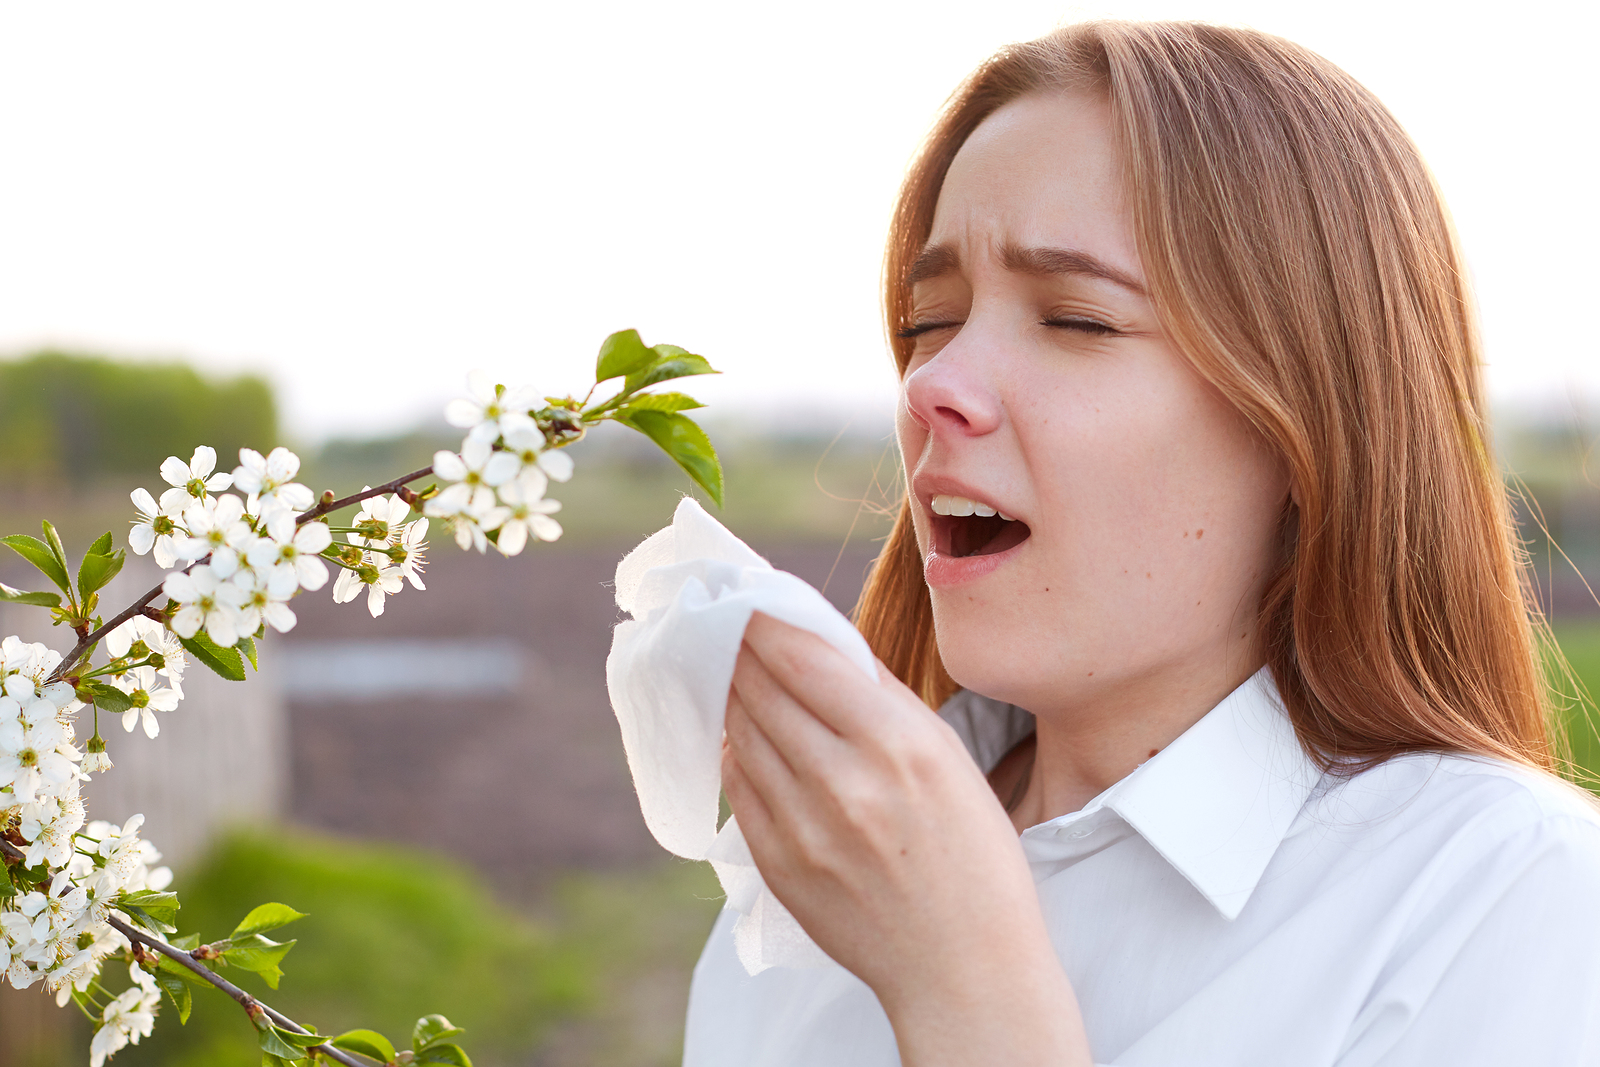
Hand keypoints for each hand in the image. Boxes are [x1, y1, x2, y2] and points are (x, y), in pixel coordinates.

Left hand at [721, 613, 1091, 1064]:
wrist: (964, 966)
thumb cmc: (972, 854)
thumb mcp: (947, 757)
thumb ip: (883, 699)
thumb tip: (823, 643)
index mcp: (895, 742)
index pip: (801, 655)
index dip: (762, 618)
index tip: (744, 594)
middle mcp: (841, 780)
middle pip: (760, 687)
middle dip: (737, 647)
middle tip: (721, 619)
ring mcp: (802, 826)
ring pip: (741, 731)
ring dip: (731, 693)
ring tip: (728, 668)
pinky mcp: (778, 864)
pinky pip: (738, 786)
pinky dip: (735, 750)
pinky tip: (741, 733)